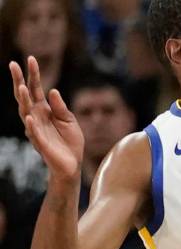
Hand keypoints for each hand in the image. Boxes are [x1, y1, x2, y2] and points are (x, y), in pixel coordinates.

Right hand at [9, 57, 83, 181]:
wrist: (72, 164)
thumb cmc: (70, 141)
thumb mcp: (69, 120)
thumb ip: (61, 107)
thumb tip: (53, 91)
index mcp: (44, 109)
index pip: (36, 88)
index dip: (33, 74)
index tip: (30, 58)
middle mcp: (36, 116)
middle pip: (25, 96)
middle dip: (19, 80)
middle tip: (14, 64)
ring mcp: (35, 129)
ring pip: (25, 111)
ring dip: (23, 100)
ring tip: (22, 87)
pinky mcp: (40, 143)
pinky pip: (34, 132)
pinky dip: (31, 125)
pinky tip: (28, 116)